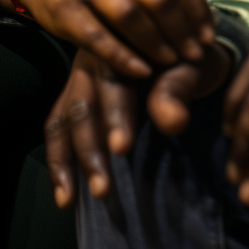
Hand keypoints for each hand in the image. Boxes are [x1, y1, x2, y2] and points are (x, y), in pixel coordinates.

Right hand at [0, 0, 214, 76]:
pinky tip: (142, 71)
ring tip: (170, 63)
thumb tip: (208, 24)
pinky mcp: (65, 8)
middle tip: (193, 56)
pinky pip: (97, 37)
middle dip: (181, 30)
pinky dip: (123, 56)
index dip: (198, 10)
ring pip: (130, 15)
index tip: (207, 38)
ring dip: (156, 43)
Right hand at [46, 43, 232, 208]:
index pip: (114, 84)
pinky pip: (57, 128)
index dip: (116, 117)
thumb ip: (178, 91)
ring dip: (67, 162)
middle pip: (83, 106)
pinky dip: (59, 161)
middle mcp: (92, 62)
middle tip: (103, 188)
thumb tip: (174, 123)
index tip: (122, 149)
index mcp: (121, 47)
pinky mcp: (74, 99)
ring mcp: (79, 80)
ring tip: (71, 200)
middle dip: (90, 150)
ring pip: (64, 121)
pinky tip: (65, 194)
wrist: (185, 47)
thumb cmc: (189, 59)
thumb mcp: (191, 68)